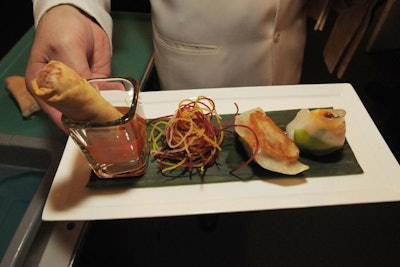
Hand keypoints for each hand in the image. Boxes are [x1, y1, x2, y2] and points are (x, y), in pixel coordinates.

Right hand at [25, 4, 111, 131]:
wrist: (78, 16)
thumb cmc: (60, 29)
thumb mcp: (65, 48)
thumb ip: (76, 73)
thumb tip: (89, 96)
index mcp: (43, 86)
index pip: (55, 112)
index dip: (71, 122)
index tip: (87, 128)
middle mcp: (61, 91)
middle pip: (76, 112)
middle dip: (92, 118)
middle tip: (106, 122)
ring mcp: (80, 88)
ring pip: (93, 105)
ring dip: (105, 109)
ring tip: (116, 113)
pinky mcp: (96, 81)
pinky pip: (106, 93)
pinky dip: (114, 96)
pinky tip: (120, 98)